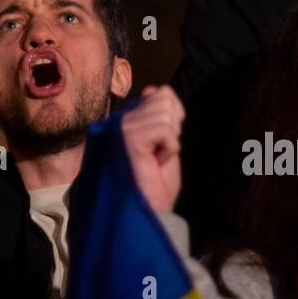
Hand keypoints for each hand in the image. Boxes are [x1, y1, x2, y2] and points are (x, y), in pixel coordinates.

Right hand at [121, 84, 184, 214]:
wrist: (151, 210)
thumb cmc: (157, 182)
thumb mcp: (164, 142)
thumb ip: (160, 116)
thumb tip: (153, 89)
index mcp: (130, 118)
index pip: (159, 92)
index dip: (174, 113)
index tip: (167, 140)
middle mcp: (123, 119)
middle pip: (165, 97)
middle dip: (173, 126)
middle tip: (161, 151)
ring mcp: (124, 127)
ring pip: (166, 113)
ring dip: (170, 140)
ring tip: (157, 157)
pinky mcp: (129, 136)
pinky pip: (165, 129)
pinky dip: (169, 147)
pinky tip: (155, 161)